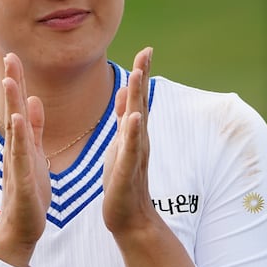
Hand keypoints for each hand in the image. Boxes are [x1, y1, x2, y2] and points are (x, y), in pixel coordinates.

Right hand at [0, 53, 50, 266]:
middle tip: (9, 55)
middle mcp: (15, 148)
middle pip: (13, 110)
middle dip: (12, 83)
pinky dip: (18, 137)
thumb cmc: (30, 193)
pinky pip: (20, 155)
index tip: (15, 54)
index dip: (18, 80)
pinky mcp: (22, 180)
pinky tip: (17, 120)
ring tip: (12, 80)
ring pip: (14, 129)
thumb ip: (34, 128)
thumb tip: (32, 100)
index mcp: (22, 141)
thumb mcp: (34, 154)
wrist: (21, 229)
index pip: (19, 105)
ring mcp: (16, 163)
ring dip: (12, 104)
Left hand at [103, 48, 192, 266]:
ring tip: (138, 75)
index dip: (141, 73)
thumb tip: (128, 90)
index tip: (145, 49)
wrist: (128, 217)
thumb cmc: (122, 179)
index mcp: (132, 132)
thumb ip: (124, 119)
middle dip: (142, 76)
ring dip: (137, 98)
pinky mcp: (127, 171)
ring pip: (136, 122)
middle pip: (140, 102)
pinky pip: (130, 150)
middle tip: (146, 52)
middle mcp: (137, 139)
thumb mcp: (121, 143)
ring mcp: (134, 154)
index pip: (137, 98)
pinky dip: (132, 134)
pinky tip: (134, 119)